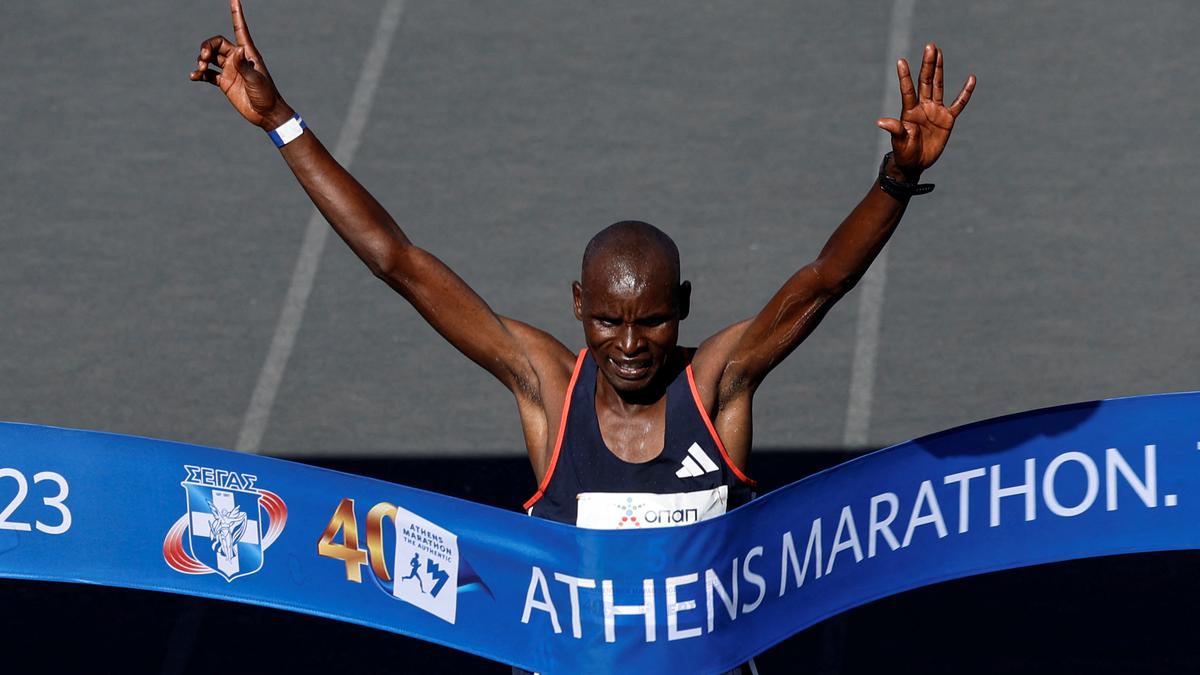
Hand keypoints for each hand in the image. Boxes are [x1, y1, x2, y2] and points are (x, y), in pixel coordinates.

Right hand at [189, 0, 293, 129]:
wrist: (266, 114)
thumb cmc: (266, 95)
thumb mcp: (256, 80)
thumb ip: (244, 65)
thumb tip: (236, 50)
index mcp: (248, 53)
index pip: (240, 29)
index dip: (236, 14)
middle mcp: (237, 59)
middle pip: (217, 44)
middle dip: (207, 47)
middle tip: (203, 57)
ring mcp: (230, 70)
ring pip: (210, 58)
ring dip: (201, 60)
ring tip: (200, 68)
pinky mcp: (225, 82)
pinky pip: (208, 74)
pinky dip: (200, 74)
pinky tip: (194, 76)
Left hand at [877, 43, 975, 180]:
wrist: (916, 163)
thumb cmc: (905, 152)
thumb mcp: (899, 142)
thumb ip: (895, 129)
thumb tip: (880, 122)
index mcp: (909, 111)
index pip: (907, 90)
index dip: (905, 76)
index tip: (900, 61)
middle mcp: (922, 106)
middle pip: (926, 81)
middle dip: (927, 64)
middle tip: (930, 46)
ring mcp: (935, 111)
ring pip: (939, 86)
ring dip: (939, 69)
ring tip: (938, 52)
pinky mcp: (947, 119)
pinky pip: (959, 103)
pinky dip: (965, 93)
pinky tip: (971, 79)